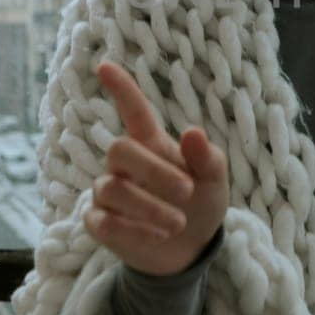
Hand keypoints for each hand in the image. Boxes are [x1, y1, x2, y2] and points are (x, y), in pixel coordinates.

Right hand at [83, 60, 228, 276]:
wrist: (190, 248)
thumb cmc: (201, 203)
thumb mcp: (215, 180)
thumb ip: (207, 157)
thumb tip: (192, 133)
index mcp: (151, 143)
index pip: (132, 110)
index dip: (120, 88)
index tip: (104, 65)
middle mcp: (123, 163)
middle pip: (119, 149)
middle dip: (154, 171)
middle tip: (187, 192)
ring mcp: (107, 192)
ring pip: (111, 188)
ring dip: (150, 208)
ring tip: (178, 223)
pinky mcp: (98, 221)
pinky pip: (104, 220)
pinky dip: (136, 230)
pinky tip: (160, 235)